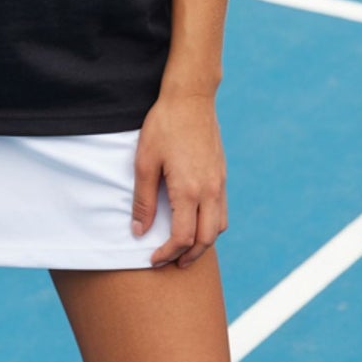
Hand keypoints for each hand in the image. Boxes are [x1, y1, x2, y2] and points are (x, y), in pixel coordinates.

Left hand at [130, 91, 228, 267]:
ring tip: (183, 248)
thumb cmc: (164, 126)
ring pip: (218, 227)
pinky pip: (222, 211)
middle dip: (188, 257)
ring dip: (202, 244)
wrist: (191, 98)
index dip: (167, 254)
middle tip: (170, 263)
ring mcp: (219, 183)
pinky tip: (196, 222)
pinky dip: (211, 226)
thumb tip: (139, 231)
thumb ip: (143, 200)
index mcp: (189, 190)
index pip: (182, 237)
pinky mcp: (221, 174)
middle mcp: (210, 191)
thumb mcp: (145, 161)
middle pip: (205, 240)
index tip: (152, 259)